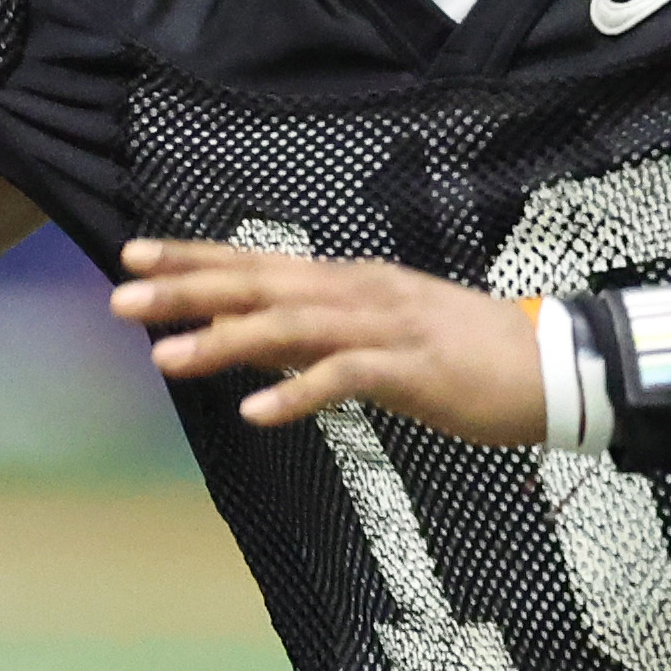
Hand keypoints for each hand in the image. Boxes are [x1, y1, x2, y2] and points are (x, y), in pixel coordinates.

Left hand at [111, 239, 544, 443]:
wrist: (550, 365)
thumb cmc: (462, 356)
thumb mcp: (379, 337)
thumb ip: (314, 337)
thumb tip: (250, 344)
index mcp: (349, 283)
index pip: (257, 263)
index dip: (193, 260)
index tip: (133, 258)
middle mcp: (359, 293)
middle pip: (260, 284)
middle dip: (188, 289)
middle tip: (121, 298)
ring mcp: (386, 328)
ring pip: (291, 327)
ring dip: (225, 341)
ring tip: (168, 357)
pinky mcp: (413, 369)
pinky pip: (345, 378)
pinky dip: (298, 393)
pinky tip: (257, 412)